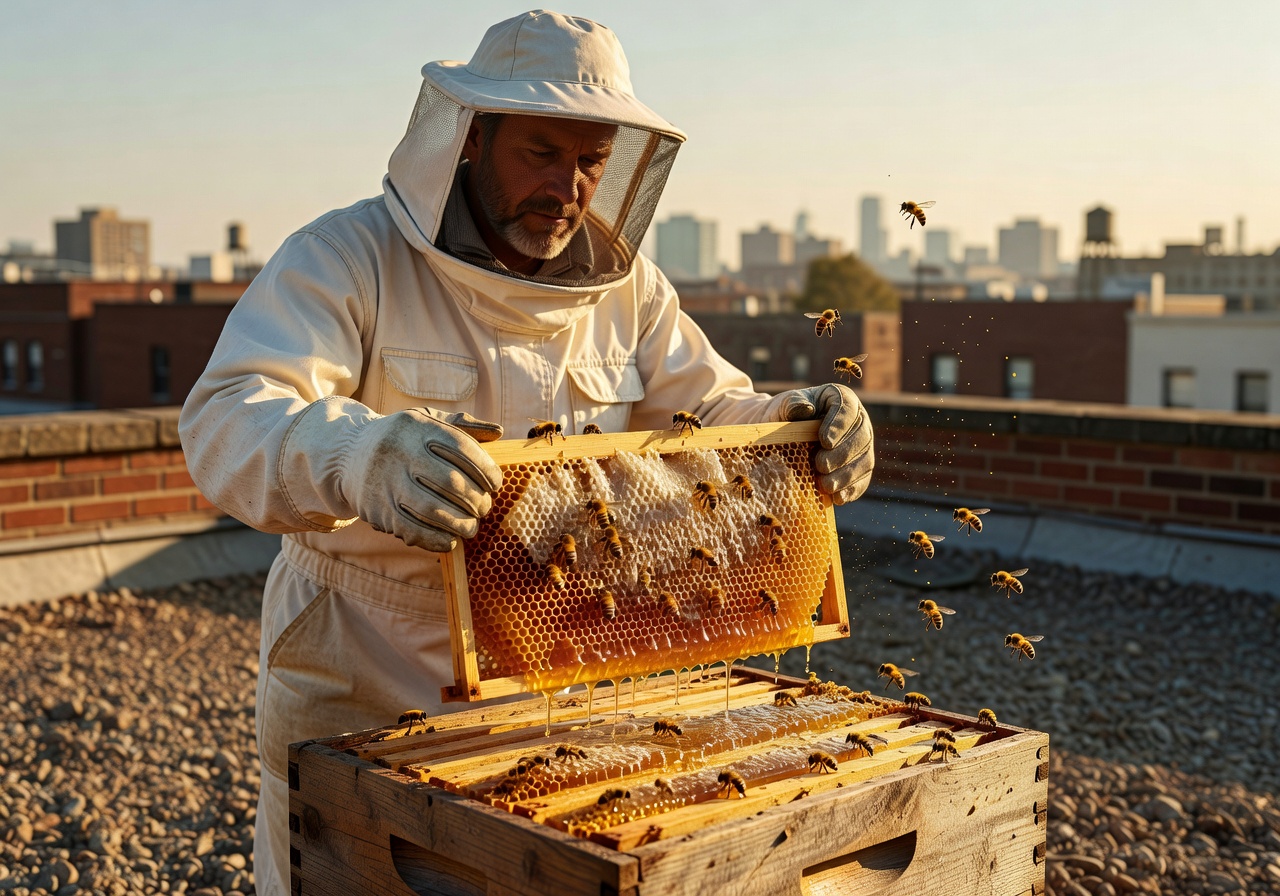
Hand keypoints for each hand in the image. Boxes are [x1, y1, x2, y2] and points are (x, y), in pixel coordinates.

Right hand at [342, 408, 503, 550]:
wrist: (345, 454)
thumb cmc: (400, 438)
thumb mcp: (425, 420)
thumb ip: (462, 425)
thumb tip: (498, 431)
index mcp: (416, 426)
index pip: (462, 449)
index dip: (486, 470)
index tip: (496, 484)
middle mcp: (399, 451)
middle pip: (451, 482)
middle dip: (477, 500)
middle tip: (484, 508)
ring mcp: (385, 481)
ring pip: (433, 509)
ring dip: (461, 524)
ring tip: (471, 526)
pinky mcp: (376, 509)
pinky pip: (411, 530)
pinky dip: (436, 539)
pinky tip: (450, 540)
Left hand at [777, 383, 873, 504]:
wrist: (780, 435)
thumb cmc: (783, 416)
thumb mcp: (783, 406)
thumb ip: (792, 404)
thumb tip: (804, 409)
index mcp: (840, 399)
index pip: (847, 408)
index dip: (840, 425)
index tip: (824, 441)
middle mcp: (857, 421)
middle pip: (861, 437)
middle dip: (842, 454)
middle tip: (821, 465)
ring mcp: (860, 446)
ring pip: (865, 461)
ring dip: (847, 476)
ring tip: (826, 485)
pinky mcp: (858, 468)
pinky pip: (862, 480)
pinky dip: (852, 490)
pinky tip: (838, 498)